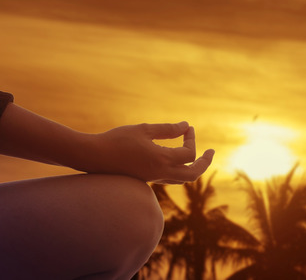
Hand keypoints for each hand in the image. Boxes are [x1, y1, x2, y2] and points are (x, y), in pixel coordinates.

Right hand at [84, 122, 214, 183]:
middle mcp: (160, 173)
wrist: (94, 157)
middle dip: (204, 163)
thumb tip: (186, 126)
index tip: (186, 127)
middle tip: (211, 152)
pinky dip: (180, 170)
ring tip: (198, 157)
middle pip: (193, 174)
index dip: (191, 138)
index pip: (188, 153)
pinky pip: (171, 179)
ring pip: (182, 179)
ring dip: (194, 168)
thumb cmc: (117, 140)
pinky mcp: (147, 179)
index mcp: (161, 160)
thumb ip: (167, 129)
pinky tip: (176, 159)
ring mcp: (153, 178)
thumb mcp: (144, 130)